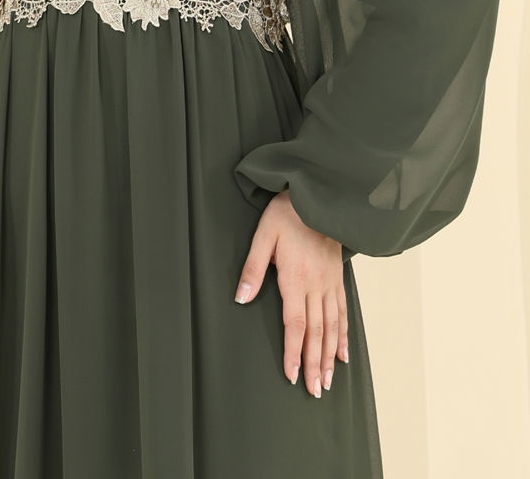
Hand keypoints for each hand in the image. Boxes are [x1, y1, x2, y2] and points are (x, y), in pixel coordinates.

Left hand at [234, 190, 348, 397]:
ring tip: (329, 380)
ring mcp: (330, 282)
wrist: (320, 194)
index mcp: (296, 278)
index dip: (293, 352)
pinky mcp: (338, 277)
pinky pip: (343, 311)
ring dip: (329, 356)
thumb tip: (241, 297)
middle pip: (316, 332)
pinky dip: (344, 334)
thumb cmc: (288, 212)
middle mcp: (316, 285)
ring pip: (332, 326)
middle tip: (316, 391)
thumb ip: (253, 267)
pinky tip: (343, 352)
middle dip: (314, 363)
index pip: (295, 324)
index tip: (293, 376)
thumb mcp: (264, 235)